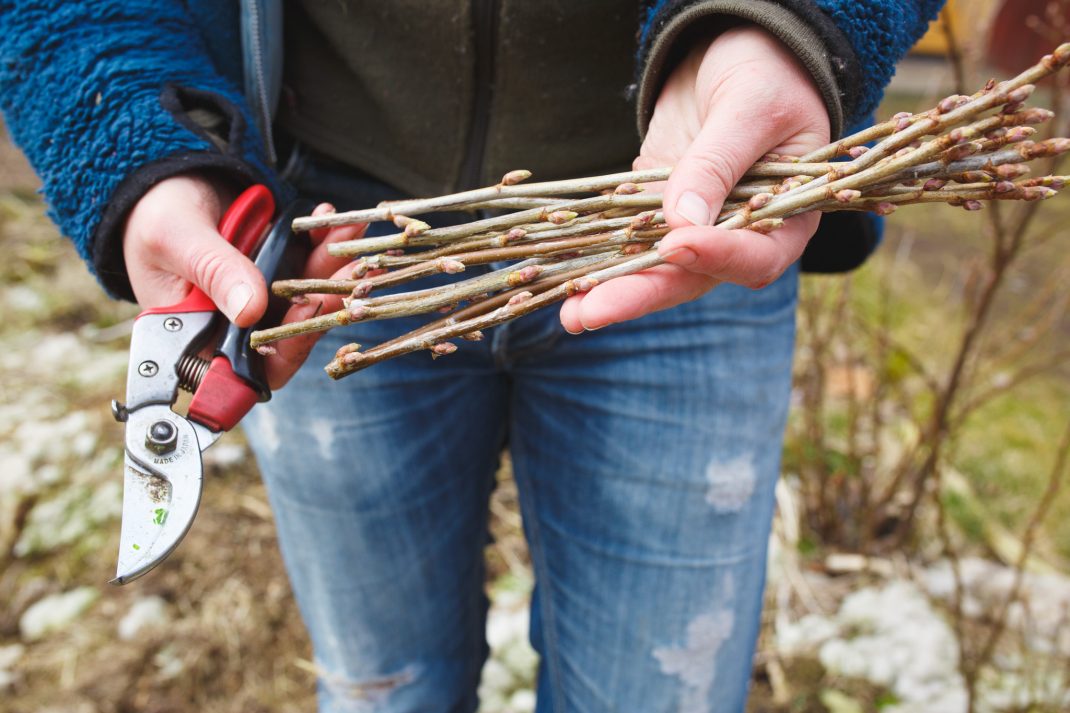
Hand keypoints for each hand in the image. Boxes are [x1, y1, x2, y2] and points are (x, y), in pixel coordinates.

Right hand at [124, 174, 364, 388]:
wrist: (166, 182)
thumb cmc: (154, 215)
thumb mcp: (176, 239)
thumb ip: (213, 272)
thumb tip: (250, 310)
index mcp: (197, 337)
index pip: (245, 369)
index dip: (281, 353)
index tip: (307, 315)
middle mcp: (233, 328)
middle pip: (287, 335)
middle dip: (324, 303)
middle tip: (350, 273)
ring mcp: (258, 302)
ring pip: (305, 299)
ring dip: (332, 270)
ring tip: (351, 236)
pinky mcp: (276, 275)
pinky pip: (306, 268)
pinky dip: (322, 246)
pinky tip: (333, 219)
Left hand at [560, 25, 829, 331]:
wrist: (734, 55)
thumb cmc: (766, 73)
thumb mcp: (748, 107)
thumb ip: (717, 163)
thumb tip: (682, 223)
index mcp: (786, 219)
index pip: (755, 257)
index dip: (717, 257)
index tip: (675, 245)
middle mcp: (741, 238)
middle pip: (693, 278)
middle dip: (640, 294)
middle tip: (592, 312)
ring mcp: (696, 230)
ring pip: (655, 270)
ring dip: (611, 290)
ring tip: (569, 312)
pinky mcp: (657, 214)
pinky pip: (628, 243)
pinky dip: (599, 260)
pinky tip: (567, 280)